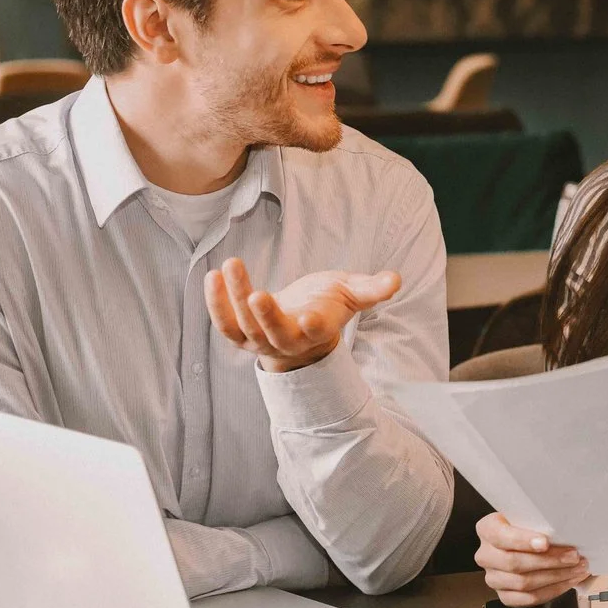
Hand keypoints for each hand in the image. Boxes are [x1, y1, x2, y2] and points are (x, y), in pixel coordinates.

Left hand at [205, 258, 400, 372]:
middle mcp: (288, 341)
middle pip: (274, 334)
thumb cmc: (327, 303)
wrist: (299, 326)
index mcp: (318, 330)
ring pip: (244, 327)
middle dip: (264, 315)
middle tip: (256, 294)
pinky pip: (224, 323)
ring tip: (231, 266)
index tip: (311, 317)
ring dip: (234, 298)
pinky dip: (215, 303)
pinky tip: (212, 276)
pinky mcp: (240, 336)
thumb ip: (371, 288)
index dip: (314, 326)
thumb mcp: (351, 292)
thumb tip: (396, 280)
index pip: (316, 332)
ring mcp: (261, 341)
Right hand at [475, 512, 590, 607]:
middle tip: (573, 557)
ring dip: (556, 577)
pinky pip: (528, 598)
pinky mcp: (505, 596)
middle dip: (549, 561)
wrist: (523, 543)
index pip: (501, 536)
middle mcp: (486, 555)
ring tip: (577, 569)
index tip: (545, 543)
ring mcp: (493, 578)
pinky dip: (553, 590)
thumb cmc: (529, 527)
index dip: (523, 541)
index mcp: (487, 529)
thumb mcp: (530, 517)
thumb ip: (540, 522)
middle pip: (514, 563)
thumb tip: (567, 530)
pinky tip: (569, 581)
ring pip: (523, 583)